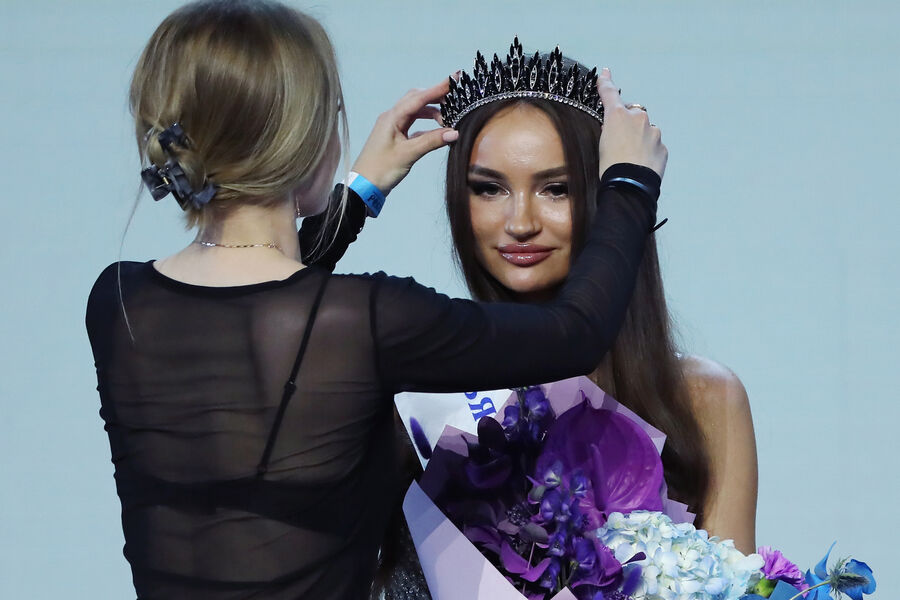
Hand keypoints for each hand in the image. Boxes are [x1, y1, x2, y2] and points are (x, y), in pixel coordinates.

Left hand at [352, 79, 458, 193]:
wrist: (363, 187)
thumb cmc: (381, 169)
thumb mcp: (408, 154)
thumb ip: (431, 141)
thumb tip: (454, 132)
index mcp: (392, 117)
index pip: (419, 98)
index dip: (438, 88)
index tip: (455, 78)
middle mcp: (392, 118)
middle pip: (416, 99)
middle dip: (436, 96)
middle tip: (455, 96)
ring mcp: (393, 127)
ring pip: (416, 111)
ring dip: (432, 112)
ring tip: (449, 119)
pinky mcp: (396, 137)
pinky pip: (414, 124)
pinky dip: (427, 125)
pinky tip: (438, 130)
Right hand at [596, 68, 667, 178]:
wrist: (628, 186)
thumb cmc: (608, 166)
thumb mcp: (601, 144)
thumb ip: (610, 130)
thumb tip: (615, 128)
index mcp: (618, 116)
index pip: (610, 95)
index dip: (606, 84)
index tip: (605, 73)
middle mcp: (638, 119)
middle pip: (633, 114)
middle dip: (628, 123)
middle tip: (619, 142)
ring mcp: (654, 133)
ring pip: (646, 130)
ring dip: (640, 138)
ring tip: (631, 158)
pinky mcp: (662, 149)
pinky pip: (654, 146)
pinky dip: (648, 152)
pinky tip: (641, 165)